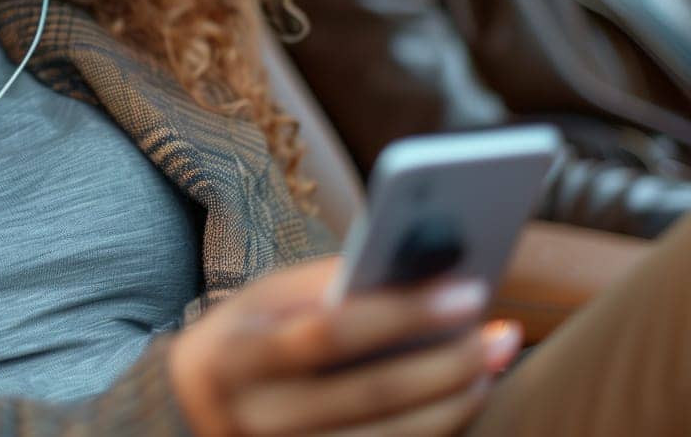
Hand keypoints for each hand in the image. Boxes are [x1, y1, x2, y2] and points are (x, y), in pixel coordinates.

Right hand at [167, 256, 520, 435]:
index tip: (467, 292)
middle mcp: (259, 420)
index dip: (402, 313)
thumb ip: (323, 285)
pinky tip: (461, 398)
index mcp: (238, 357)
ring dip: (455, 401)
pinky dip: (434, 429)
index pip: (330, 333)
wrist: (190, 414)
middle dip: (448, 362)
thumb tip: (414, 270)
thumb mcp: (259, 303)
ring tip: (491, 362)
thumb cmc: (242, 342)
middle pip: (372, 394)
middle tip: (500, 333)